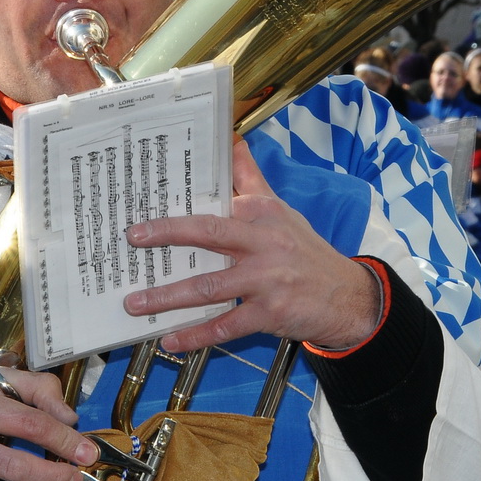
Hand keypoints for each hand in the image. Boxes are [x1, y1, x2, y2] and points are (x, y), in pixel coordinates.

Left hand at [123, 140, 382, 352]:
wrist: (348, 298)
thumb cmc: (306, 253)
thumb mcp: (281, 212)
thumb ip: (251, 179)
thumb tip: (232, 140)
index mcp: (262, 213)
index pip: (215, 200)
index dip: (180, 205)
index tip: (146, 208)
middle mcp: (264, 242)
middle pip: (209, 234)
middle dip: (167, 235)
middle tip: (132, 239)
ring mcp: (267, 279)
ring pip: (209, 287)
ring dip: (168, 296)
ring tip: (135, 303)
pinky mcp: (270, 313)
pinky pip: (225, 326)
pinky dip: (195, 336)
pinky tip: (169, 340)